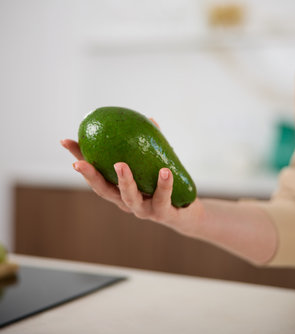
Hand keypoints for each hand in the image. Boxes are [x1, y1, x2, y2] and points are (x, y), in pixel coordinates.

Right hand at [60, 138, 181, 226]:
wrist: (188, 213)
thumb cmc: (166, 186)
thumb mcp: (154, 165)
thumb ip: (149, 146)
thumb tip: (147, 119)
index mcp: (119, 190)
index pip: (95, 174)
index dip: (80, 158)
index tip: (66, 141)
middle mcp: (127, 203)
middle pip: (104, 191)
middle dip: (90, 177)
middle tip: (80, 162)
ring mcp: (144, 210)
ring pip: (130, 198)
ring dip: (124, 181)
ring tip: (120, 164)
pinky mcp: (164, 214)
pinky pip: (163, 198)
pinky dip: (164, 185)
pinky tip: (164, 171)